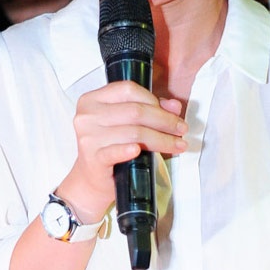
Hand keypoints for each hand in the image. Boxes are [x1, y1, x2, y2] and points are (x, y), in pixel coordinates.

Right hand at [60, 81, 186, 219]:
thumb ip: (147, 109)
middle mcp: (88, 116)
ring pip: (134, 132)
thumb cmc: (109, 147)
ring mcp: (89, 137)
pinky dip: (129, 150)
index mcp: (93, 100)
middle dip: (164, 120)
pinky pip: (116, 151)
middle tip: (181, 129)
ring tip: (177, 145)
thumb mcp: (125, 124)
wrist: (91, 179)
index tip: (171, 113)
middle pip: (135, 111)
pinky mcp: (94, 158)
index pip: (128, 90)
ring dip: (161, 139)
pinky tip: (140, 151)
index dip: (153, 99)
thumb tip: (174, 106)